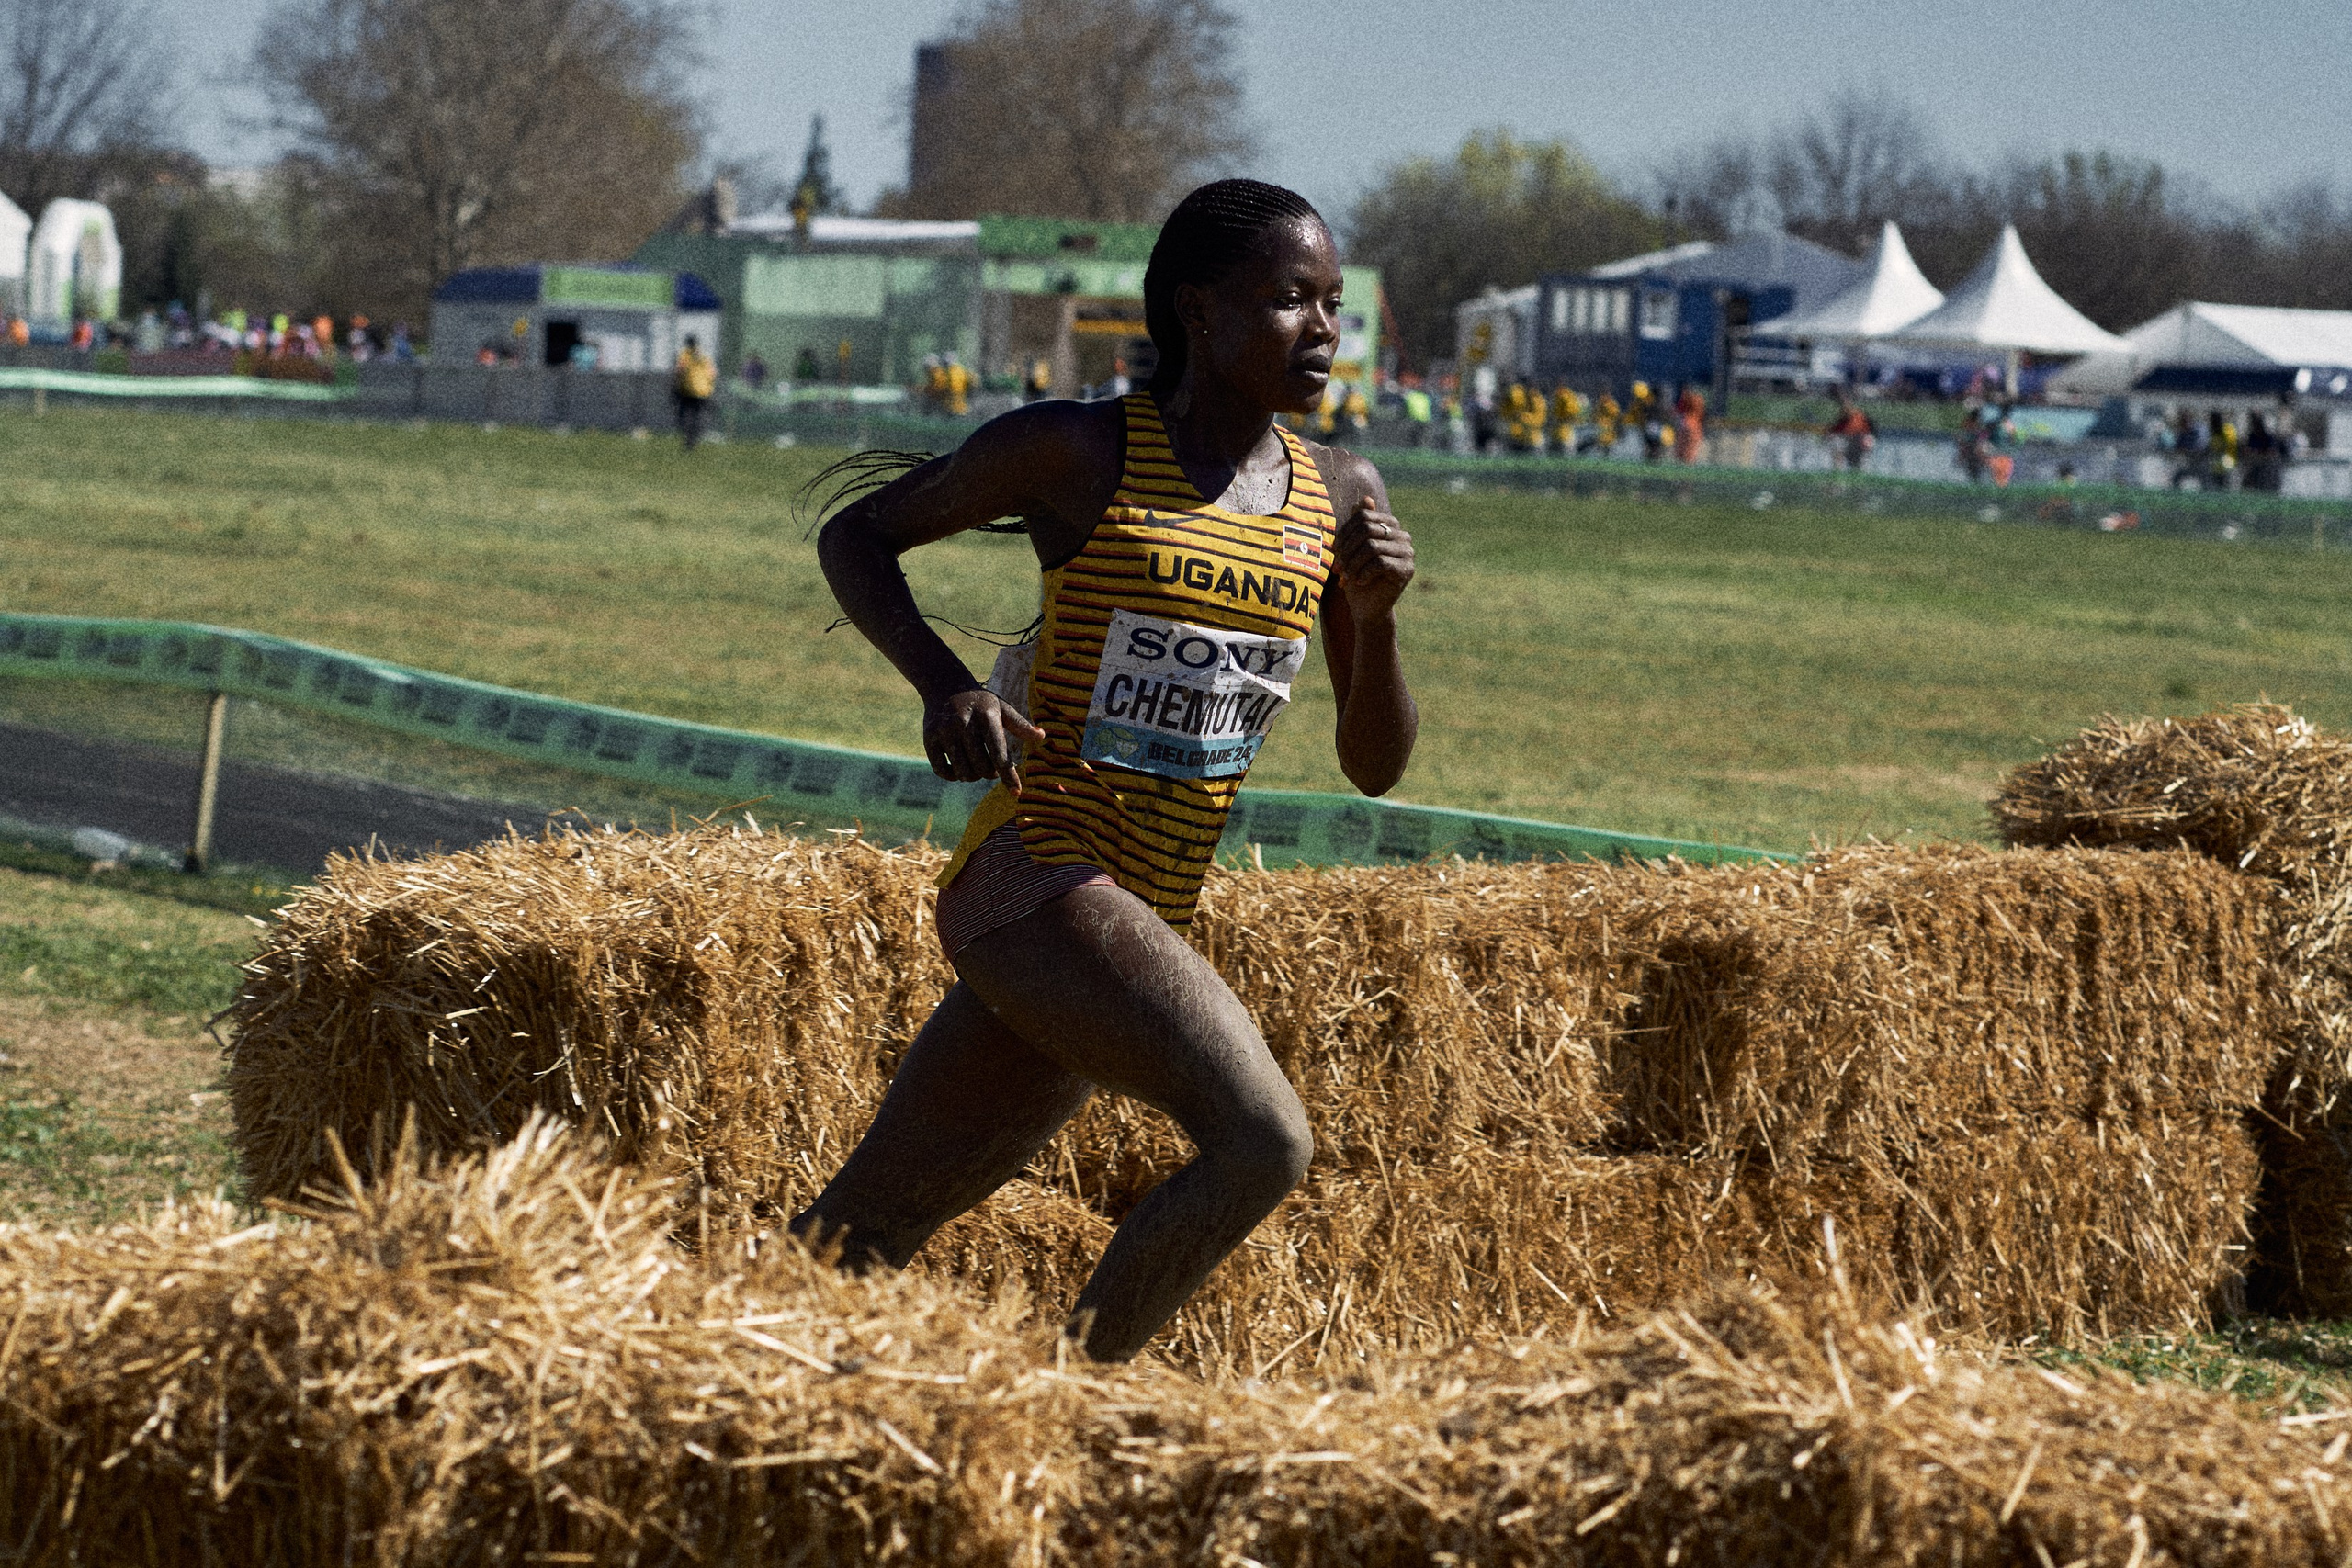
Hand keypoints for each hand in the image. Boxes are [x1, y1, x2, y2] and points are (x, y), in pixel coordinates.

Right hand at [923, 687, 1048, 791]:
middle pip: (981, 767)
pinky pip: (942, 771)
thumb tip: (1042, 737)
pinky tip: (959, 768)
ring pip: (963, 772)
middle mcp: (964, 723)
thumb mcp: (1001, 708)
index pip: (999, 753)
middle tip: (991, 768)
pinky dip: (953, 776)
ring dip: (973, 776)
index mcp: (986, 716)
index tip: (1017, 792)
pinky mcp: (929, 738)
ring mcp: (944, 731)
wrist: (945, 684)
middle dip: (990, 774)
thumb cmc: (980, 702)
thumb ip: (1020, 725)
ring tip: (976, 767)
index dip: (1008, 775)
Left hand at [1333, 500, 1414, 617]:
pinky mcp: (1407, 570)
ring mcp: (1408, 553)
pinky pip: (1380, 562)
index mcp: (1390, 526)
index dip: (1344, 532)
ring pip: (1371, 547)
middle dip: (1347, 549)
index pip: (1364, 516)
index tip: (1334, 552)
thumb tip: (1366, 498)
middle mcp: (1403, 536)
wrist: (1368, 610)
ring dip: (1353, 564)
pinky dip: (1364, 573)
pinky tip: (1360, 582)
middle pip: (1367, 529)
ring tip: (1345, 578)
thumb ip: (1358, 525)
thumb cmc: (1357, 578)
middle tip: (1337, 568)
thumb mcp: (1353, 550)